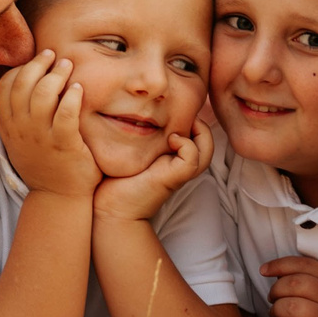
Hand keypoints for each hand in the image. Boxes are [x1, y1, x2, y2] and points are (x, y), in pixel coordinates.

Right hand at [0, 50, 99, 199]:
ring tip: (67, 66)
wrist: (58, 198)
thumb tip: (28, 84)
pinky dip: (72, 97)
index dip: (18, 70)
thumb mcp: (22, 140)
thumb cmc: (45, 164)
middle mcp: (22, 130)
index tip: (34, 62)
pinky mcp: (63, 144)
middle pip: (22, 85)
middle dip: (37, 64)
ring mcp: (41, 138)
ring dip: (56, 75)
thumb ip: (21, 116)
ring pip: (42, 95)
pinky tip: (79, 89)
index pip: (4, 88)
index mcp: (9, 127)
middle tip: (52, 55)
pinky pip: (65, 114)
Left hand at [92, 117, 212, 223]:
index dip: (190, 118)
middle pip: (206, 142)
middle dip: (201, 122)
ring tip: (182, 122)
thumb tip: (128, 109)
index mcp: (171, 157)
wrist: (111, 209)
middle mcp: (179, 164)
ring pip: (206, 149)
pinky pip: (193, 157)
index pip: (195, 135)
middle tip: (183, 111)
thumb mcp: (127, 149)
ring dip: (200, 132)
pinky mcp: (174, 178)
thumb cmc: (114, 179)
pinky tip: (170, 139)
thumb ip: (134, 133)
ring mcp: (178, 172)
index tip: (172, 108)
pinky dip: (187, 144)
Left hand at [261, 254, 317, 316]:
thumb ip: (302, 283)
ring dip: (276, 310)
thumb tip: (272, 271)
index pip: (308, 265)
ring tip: (275, 315)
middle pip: (298, 283)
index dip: (282, 264)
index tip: (264, 270)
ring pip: (293, 306)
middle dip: (276, 289)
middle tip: (271, 298)